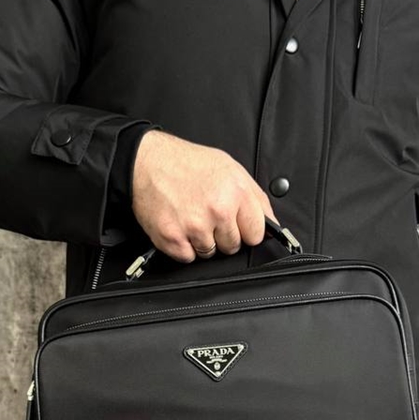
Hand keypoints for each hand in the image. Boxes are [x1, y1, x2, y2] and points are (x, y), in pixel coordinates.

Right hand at [131, 129, 278, 262]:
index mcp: (236, 193)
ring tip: (191, 217)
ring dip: (202, 241)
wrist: (147, 162)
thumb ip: (254, 198)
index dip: (246, 230)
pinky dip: (183, 246)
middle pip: (233, 246)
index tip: (237, 224)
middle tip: (208, 215)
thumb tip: (271, 223)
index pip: (256, 234)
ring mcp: (194, 226)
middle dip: (223, 235)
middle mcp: (217, 210)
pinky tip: (179, 225)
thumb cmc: (187, 163)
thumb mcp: (230, 169)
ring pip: (210, 253)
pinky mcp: (173, 238)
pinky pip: (188, 257)